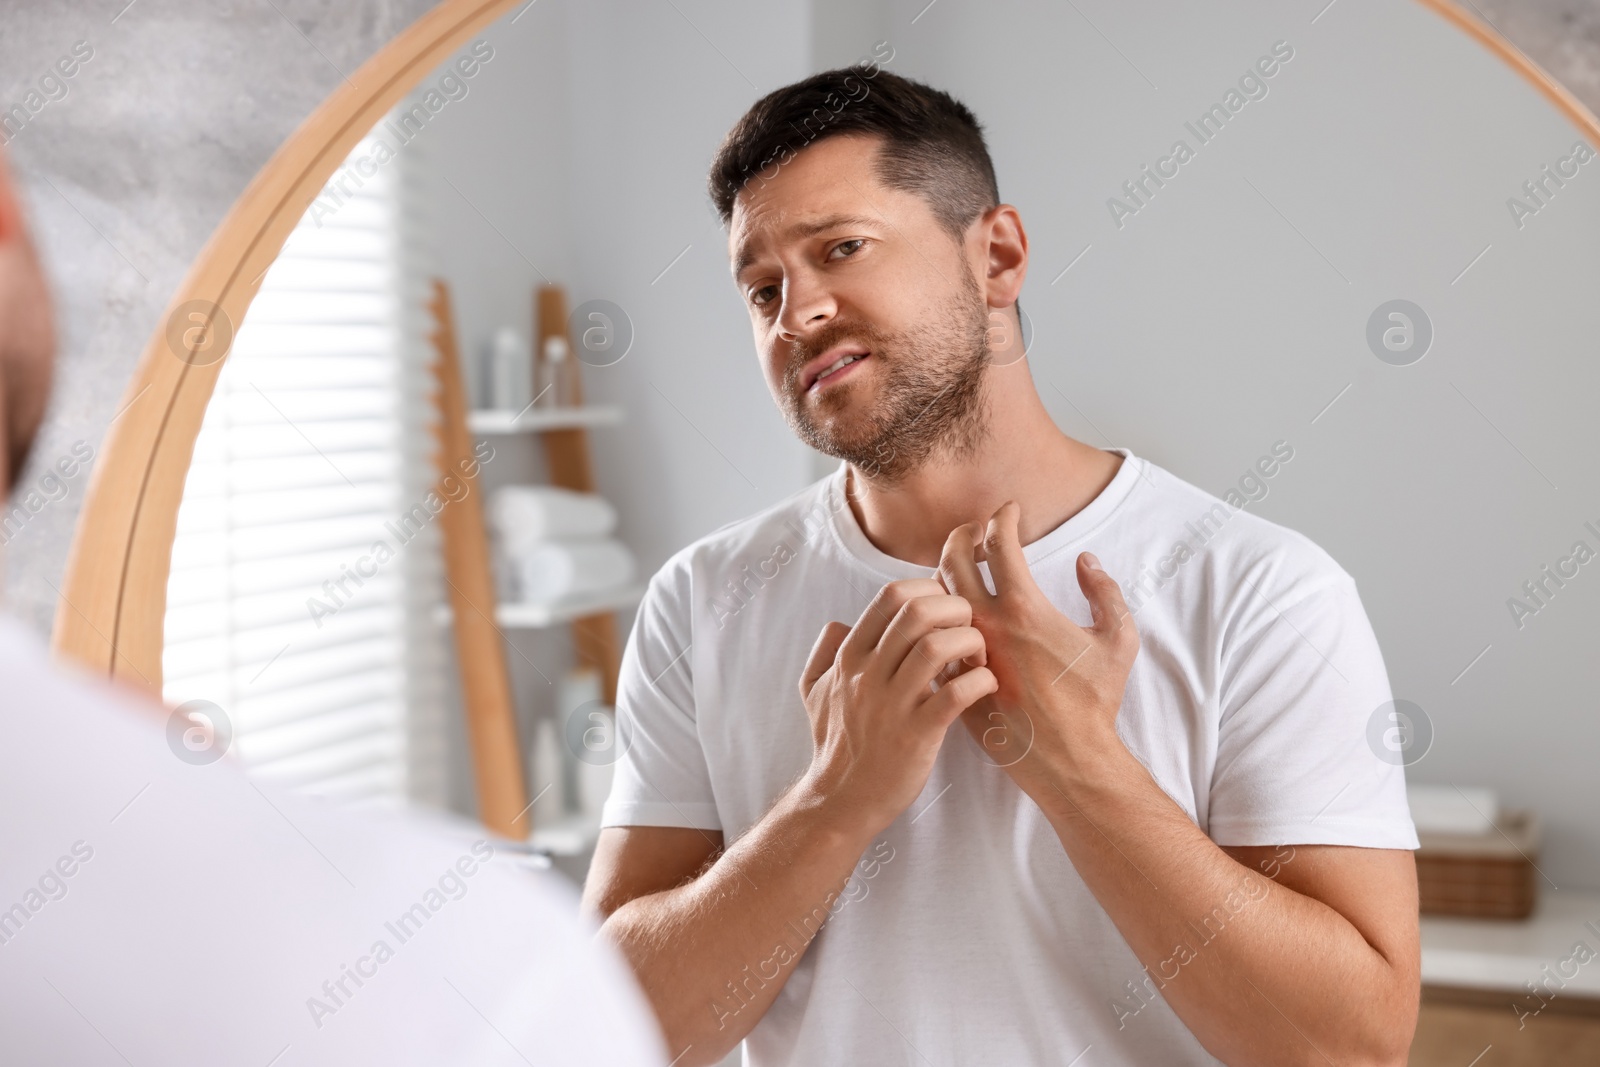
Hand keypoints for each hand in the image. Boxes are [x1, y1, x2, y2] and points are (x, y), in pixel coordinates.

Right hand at [798, 578, 997, 833]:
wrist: (841, 800)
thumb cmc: (835, 745)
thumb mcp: (813, 692)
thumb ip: (824, 653)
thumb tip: (840, 623)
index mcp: (850, 657)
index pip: (892, 595)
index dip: (928, 588)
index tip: (945, 609)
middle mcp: (868, 674)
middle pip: (919, 610)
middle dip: (956, 609)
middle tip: (969, 629)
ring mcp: (892, 705)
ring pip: (938, 647)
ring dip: (971, 643)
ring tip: (978, 658)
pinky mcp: (917, 735)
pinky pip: (956, 694)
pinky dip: (980, 682)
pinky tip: (983, 686)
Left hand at [936, 501, 1139, 797]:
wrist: (1068, 759)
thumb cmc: (1095, 702)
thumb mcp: (1118, 640)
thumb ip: (1105, 591)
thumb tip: (1086, 562)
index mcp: (1023, 609)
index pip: (1000, 541)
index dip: (1004, 517)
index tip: (1010, 511)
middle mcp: (986, 625)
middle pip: (953, 557)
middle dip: (963, 534)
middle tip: (978, 531)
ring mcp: (964, 652)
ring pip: (936, 596)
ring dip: (950, 574)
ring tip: (969, 571)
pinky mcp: (952, 680)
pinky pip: (933, 637)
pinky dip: (942, 618)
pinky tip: (959, 616)